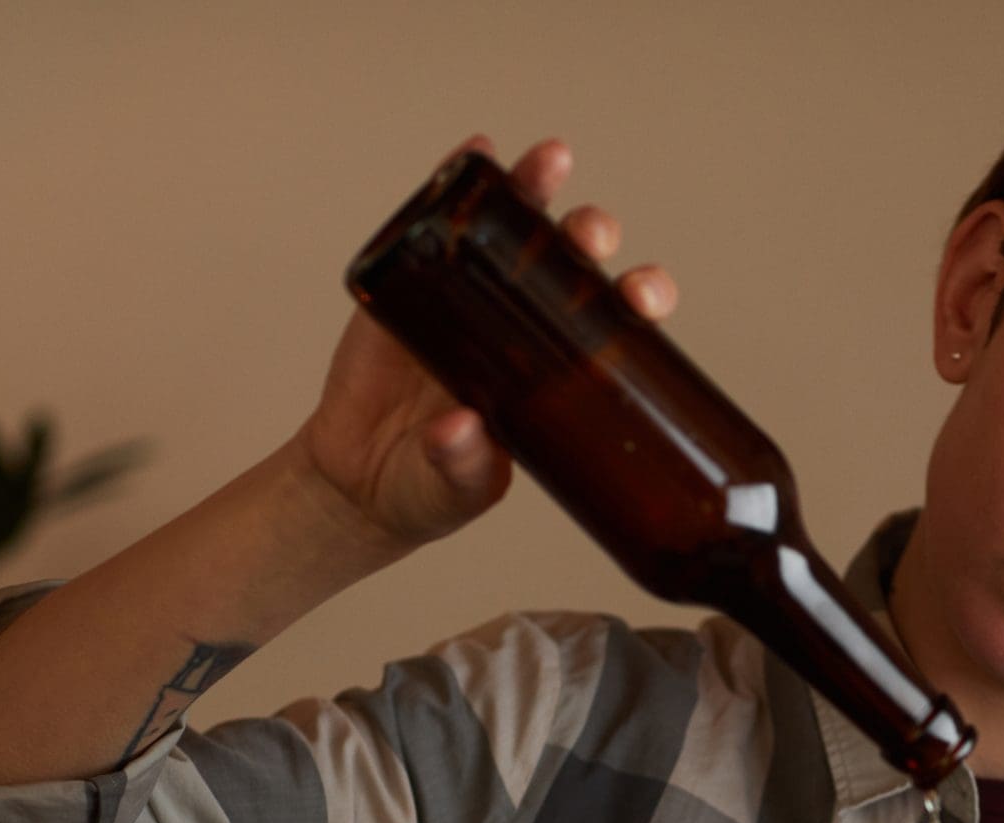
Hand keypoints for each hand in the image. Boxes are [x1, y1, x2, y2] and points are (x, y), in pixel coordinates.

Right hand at [296, 134, 681, 550]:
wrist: (358, 481)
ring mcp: (470, 297)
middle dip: (591, 238)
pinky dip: (457, 183)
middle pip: (574, 265)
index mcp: (558, 374)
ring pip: (513, 231)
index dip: (638, 301)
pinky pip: (438, 227)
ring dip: (535, 190)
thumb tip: (459, 429)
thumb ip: (461, 465)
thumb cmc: (429, 488)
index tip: (645, 297)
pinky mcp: (412, 284)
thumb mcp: (454, 490)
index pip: (615, 326)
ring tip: (549, 162)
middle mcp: (524, 326)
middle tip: (590, 232)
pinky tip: (475, 151)